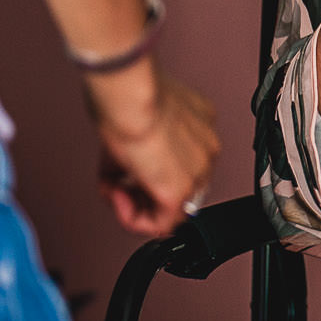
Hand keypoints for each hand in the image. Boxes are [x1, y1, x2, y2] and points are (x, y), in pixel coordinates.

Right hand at [90, 66, 220, 236]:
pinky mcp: (179, 192)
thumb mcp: (137, 123)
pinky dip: (134, 219)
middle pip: (177, 186)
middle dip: (142, 191)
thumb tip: (120, 178)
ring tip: (114, 187)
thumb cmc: (129, 97)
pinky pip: (160, 224)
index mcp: (200, 127)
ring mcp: (198, 172)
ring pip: (170, 208)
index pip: (180, 164)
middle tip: (118, 184)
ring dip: (137, 205)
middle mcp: (207, 150)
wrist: (131, 96)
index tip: (127, 170)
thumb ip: (137, 152)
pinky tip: (117, 197)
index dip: (148, 172)